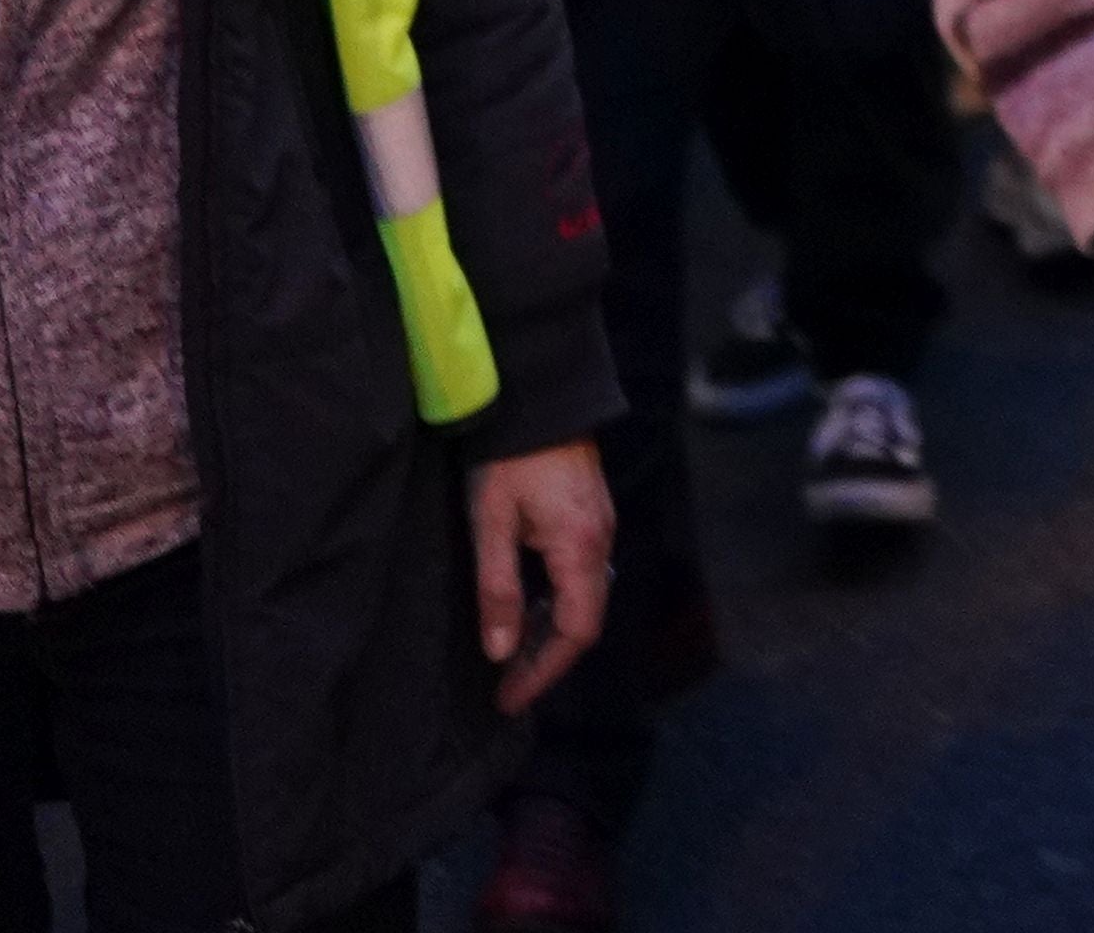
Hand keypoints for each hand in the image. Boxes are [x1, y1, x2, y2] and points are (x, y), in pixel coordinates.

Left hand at [470, 438, 613, 711]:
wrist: (538, 394)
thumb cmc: (509, 458)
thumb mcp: (491, 523)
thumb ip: (497, 589)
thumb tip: (499, 652)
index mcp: (580, 549)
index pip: (576, 632)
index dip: (544, 671)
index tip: (509, 699)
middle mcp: (602, 542)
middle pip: (585, 620)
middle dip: (546, 658)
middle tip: (506, 686)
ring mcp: (601, 527)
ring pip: (584, 598)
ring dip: (550, 632)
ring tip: (511, 654)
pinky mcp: (592, 515)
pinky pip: (581, 576)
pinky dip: (556, 604)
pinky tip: (527, 607)